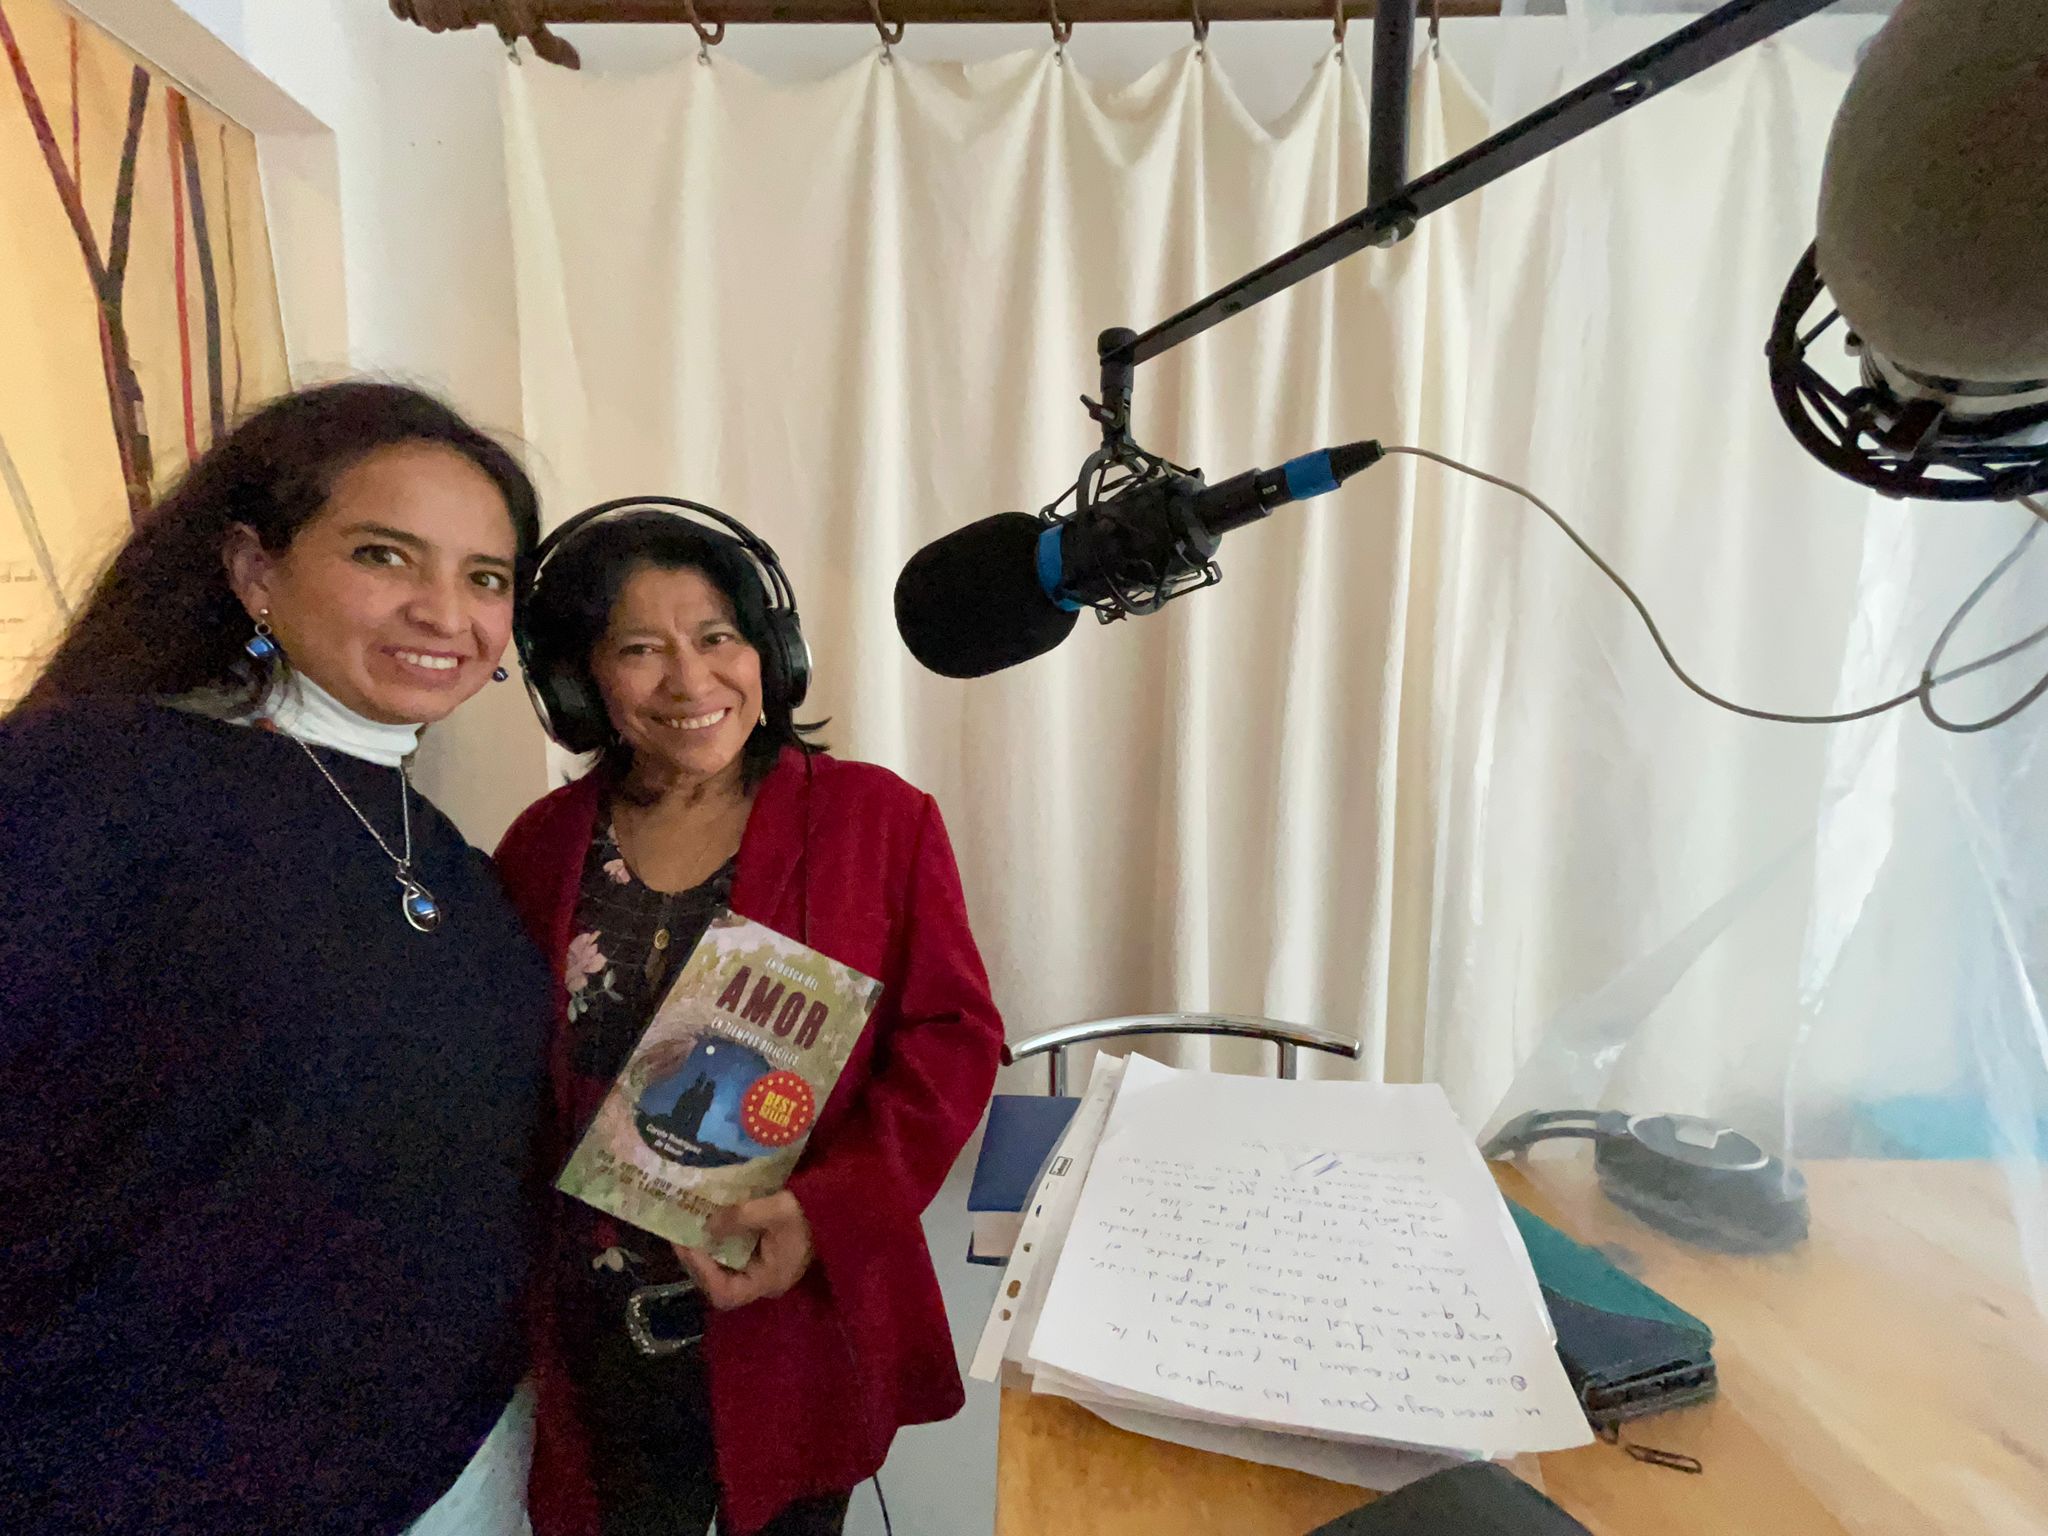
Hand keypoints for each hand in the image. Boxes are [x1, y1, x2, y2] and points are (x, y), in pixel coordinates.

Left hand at [672, 1191, 814, 1309]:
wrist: (838, 1205)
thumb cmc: (811, 1213)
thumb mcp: (778, 1209)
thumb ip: (741, 1217)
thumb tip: (706, 1225)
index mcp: (769, 1280)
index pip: (726, 1294)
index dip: (702, 1272)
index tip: (688, 1245)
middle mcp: (763, 1281)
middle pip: (719, 1284)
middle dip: (697, 1261)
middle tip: (679, 1234)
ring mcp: (763, 1269)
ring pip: (723, 1270)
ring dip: (704, 1252)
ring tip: (688, 1228)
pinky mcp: (762, 1255)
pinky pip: (732, 1256)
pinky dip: (717, 1243)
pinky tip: (708, 1224)